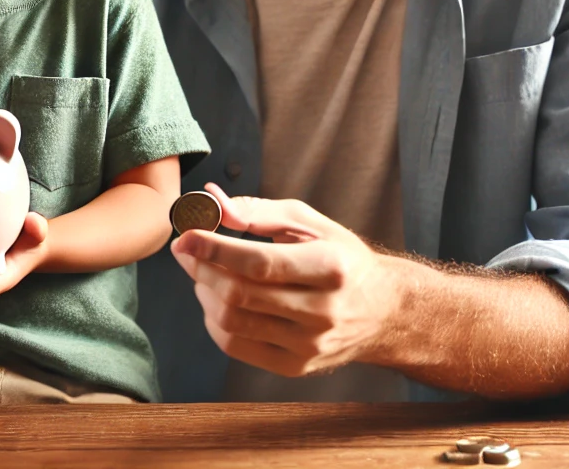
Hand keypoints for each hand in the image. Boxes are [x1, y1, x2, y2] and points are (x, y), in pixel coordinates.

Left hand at [170, 183, 396, 376]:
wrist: (382, 311)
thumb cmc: (341, 257)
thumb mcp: (309, 222)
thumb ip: (259, 211)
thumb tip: (215, 203)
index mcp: (330, 267)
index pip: (260, 262)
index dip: (215, 248)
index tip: (186, 235)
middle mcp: (323, 311)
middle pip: (241, 294)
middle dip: (201, 268)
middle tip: (186, 249)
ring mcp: (309, 345)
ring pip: (233, 322)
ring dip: (204, 292)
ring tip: (202, 271)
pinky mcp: (296, 367)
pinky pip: (236, 346)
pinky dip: (214, 320)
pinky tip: (215, 299)